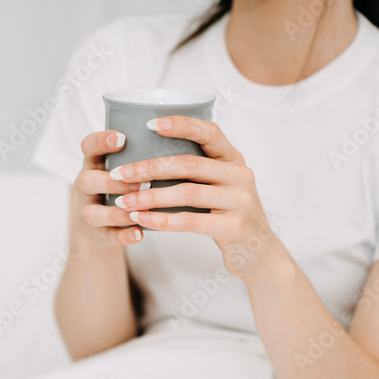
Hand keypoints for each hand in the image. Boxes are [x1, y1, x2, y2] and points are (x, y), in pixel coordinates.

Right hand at [73, 130, 146, 246]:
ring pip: (93, 212)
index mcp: (95, 161)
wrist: (107, 218)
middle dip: (111, 182)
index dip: (101, 141)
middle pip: (87, 180)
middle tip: (138, 183)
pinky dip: (123, 236)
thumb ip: (142, 150)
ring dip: (117, 212)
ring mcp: (90, 208)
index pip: (88, 146)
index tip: (122, 138)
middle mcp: (87, 183)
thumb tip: (180, 130)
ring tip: (140, 211)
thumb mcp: (127, 161)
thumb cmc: (126, 180)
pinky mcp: (98, 231)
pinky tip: (139, 234)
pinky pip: (106, 235)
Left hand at [108, 116, 281, 277]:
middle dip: (149, 168)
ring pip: (187, 193)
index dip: (181, 125)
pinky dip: (162, 220)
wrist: (258, 254)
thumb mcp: (220, 187)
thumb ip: (198, 171)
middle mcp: (241, 175)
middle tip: (119, 174)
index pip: (209, 132)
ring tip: (123, 203)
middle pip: (189, 164)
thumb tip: (145, 157)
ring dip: (150, 197)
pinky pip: (191, 221)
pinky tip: (141, 220)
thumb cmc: (227, 216)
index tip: (149, 124)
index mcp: (234, 159)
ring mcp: (241, 201)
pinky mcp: (235, 227)